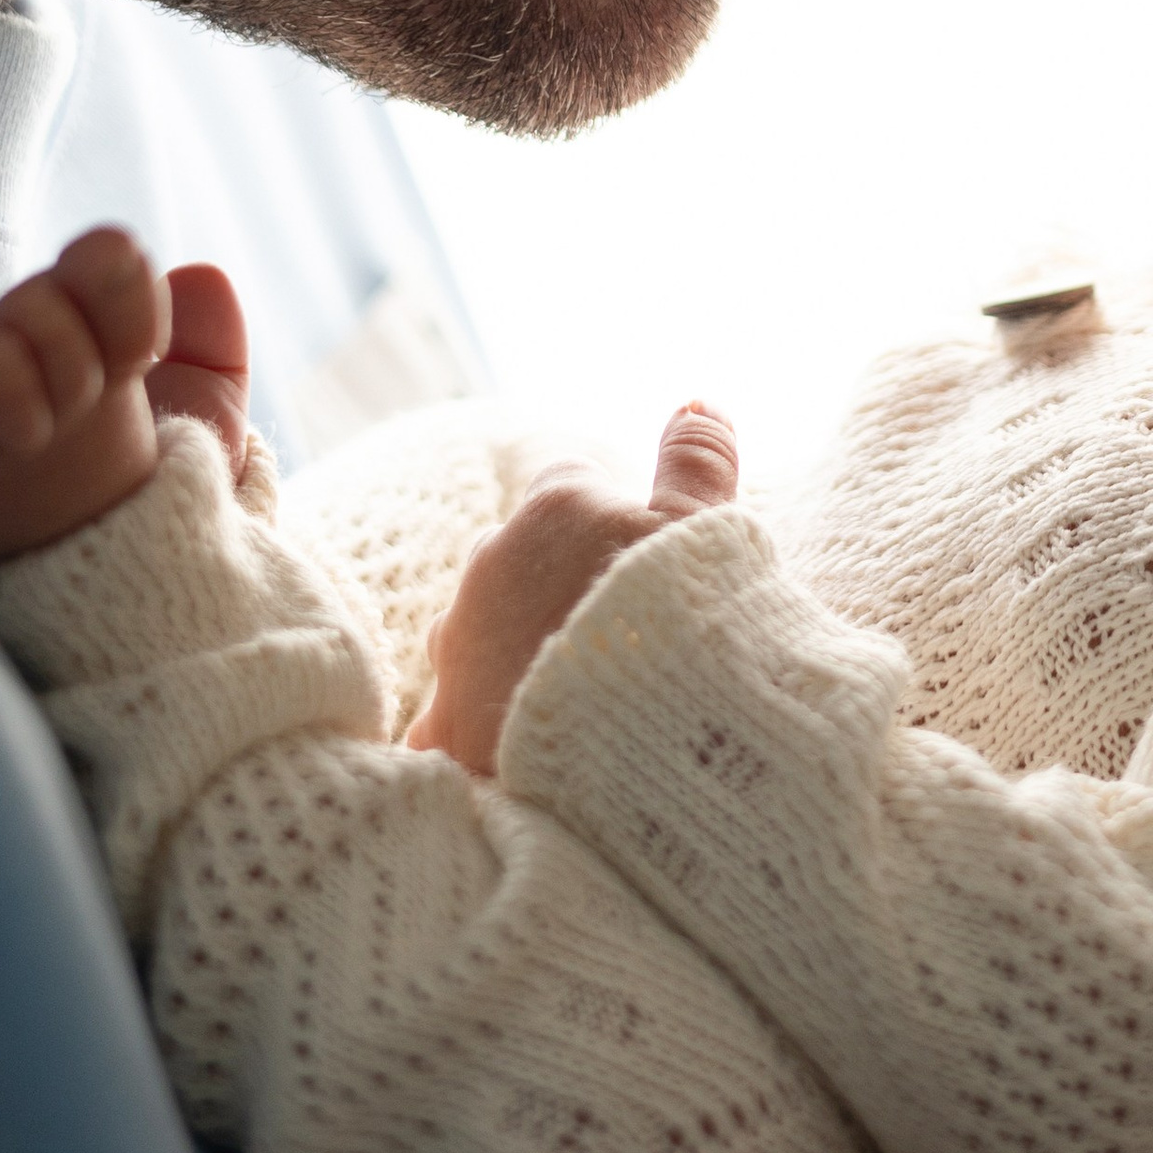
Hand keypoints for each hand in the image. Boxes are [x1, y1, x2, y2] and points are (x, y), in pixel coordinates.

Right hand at [0, 225, 177, 566]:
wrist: (91, 563)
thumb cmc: (143, 480)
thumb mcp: (204, 423)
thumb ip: (214, 349)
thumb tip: (202, 274)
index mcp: (96, 319)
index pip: (105, 255)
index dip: (130, 301)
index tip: (143, 357)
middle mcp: (27, 333)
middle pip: (40, 294)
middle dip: (78, 367)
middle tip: (81, 411)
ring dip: (30, 405)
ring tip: (37, 443)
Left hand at [407, 402, 740, 775]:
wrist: (649, 752)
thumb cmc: (686, 630)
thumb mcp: (707, 531)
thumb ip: (698, 460)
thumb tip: (693, 400)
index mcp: (555, 509)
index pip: (571, 484)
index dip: (610, 522)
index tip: (641, 564)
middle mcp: (490, 566)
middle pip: (515, 557)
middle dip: (551, 587)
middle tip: (614, 637)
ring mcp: (459, 648)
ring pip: (472, 631)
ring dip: (509, 652)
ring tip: (570, 696)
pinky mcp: (445, 727)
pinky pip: (447, 717)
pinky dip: (474, 729)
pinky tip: (510, 753)